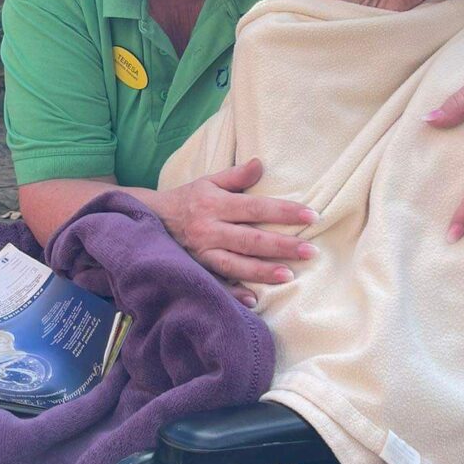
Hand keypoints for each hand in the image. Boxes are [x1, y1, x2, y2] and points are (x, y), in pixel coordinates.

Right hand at [151, 157, 317, 296]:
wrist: (152, 219)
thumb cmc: (188, 199)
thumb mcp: (208, 181)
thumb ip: (236, 176)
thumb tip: (260, 163)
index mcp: (215, 205)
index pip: (256, 208)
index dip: (284, 212)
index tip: (311, 216)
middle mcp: (209, 230)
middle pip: (251, 240)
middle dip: (282, 246)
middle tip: (310, 251)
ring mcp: (202, 253)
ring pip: (236, 265)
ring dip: (263, 271)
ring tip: (289, 275)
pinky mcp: (196, 270)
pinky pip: (216, 284)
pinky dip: (233, 293)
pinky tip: (253, 299)